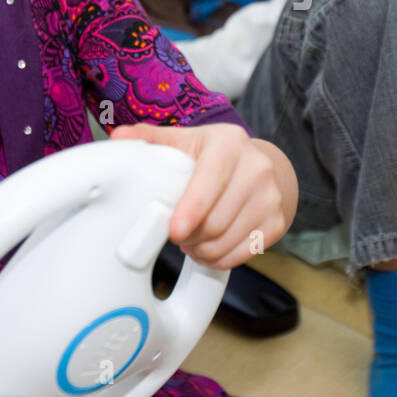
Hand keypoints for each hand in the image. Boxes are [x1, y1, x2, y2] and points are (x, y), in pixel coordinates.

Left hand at [108, 122, 297, 270]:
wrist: (266, 168)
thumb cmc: (217, 156)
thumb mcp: (189, 140)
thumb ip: (153, 139)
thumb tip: (118, 137)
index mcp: (228, 144)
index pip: (209, 182)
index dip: (191, 210)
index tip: (174, 231)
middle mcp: (257, 168)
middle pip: (215, 221)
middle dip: (189, 236)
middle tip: (177, 235)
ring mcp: (271, 197)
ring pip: (226, 242)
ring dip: (202, 251)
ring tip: (192, 241)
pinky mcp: (278, 222)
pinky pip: (243, 254)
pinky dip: (220, 259)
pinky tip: (210, 249)